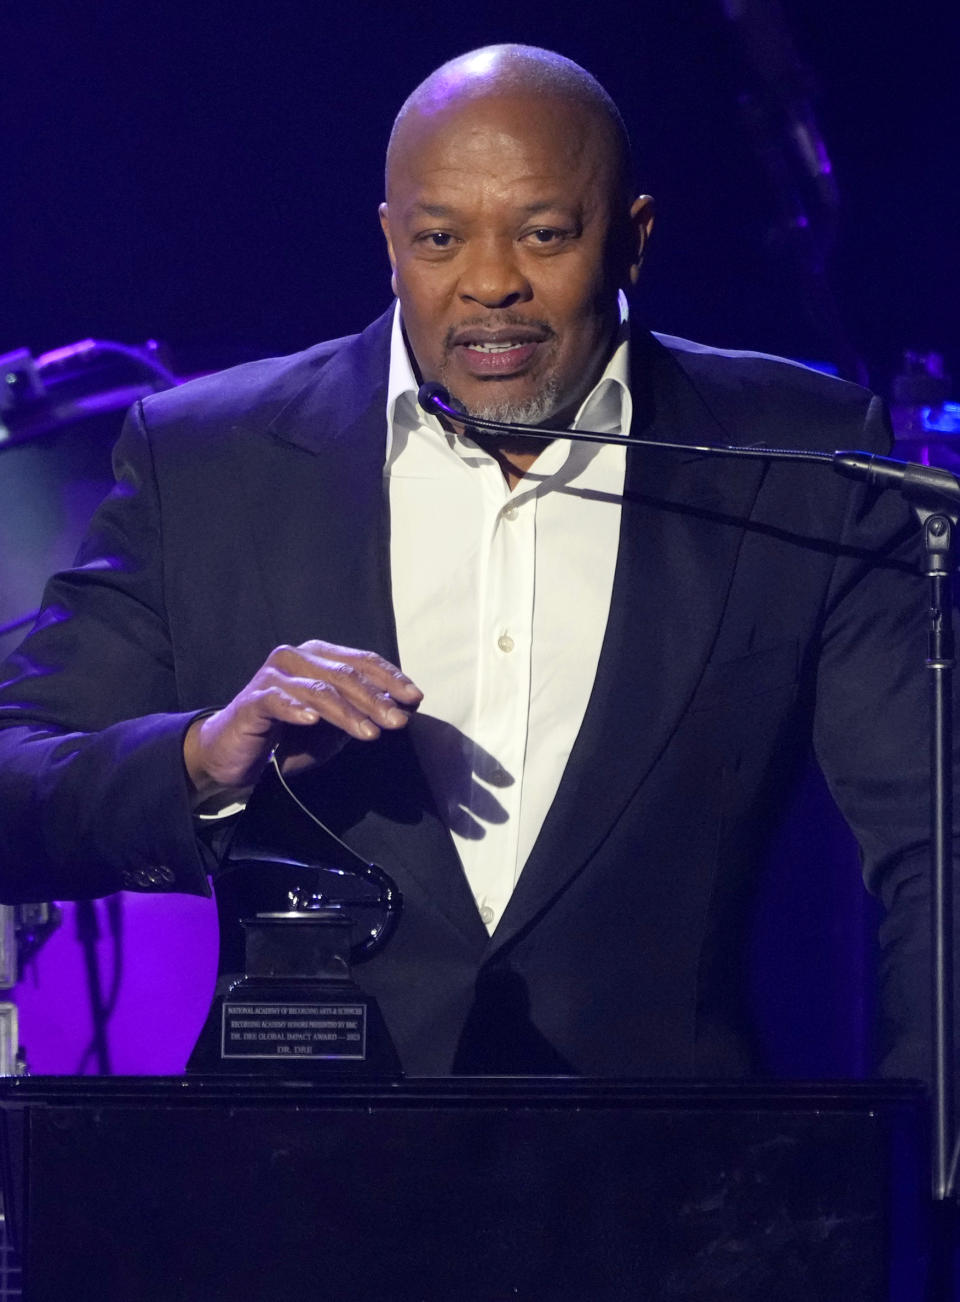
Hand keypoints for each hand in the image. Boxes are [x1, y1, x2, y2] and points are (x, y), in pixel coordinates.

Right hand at [183, 640, 421, 803]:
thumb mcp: (335, 725)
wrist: (239, 755)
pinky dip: (298, 710)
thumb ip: (364, 712)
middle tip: (398, 722)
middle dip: (375, 699)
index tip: (415, 698)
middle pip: (344, 674)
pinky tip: (313, 722)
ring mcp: (273, 675)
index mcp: (318, 656)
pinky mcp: (252, 700)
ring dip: (347, 712)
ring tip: (370, 733)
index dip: (391, 677)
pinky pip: (279, 701)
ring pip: (318, 689)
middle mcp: (296, 657)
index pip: (362, 660)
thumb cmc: (292, 737)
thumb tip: (406, 707)